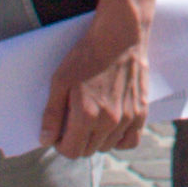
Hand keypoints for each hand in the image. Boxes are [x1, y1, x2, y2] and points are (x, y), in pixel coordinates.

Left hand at [50, 13, 156, 155]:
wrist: (119, 36)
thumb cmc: (87, 55)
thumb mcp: (60, 80)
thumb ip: (52, 113)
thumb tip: (46, 140)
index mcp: (86, 115)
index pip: (71, 150)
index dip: (60, 144)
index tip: (59, 133)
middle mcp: (108, 121)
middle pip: (88, 151)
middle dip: (76, 141)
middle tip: (73, 124)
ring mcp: (127, 118)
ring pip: (107, 147)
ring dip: (96, 140)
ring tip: (91, 121)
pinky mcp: (141, 112)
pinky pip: (131, 141)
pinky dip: (119, 140)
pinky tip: (111, 128)